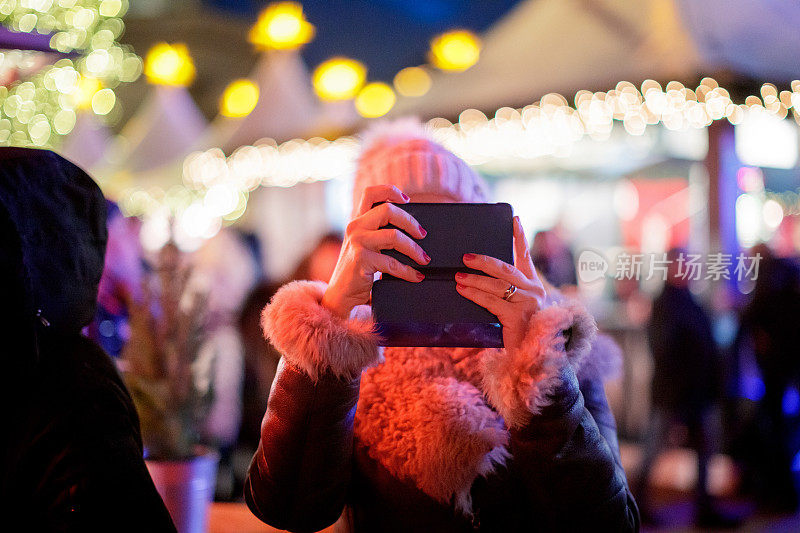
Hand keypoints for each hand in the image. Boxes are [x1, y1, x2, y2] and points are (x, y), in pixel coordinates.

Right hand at [322, 185, 429, 317]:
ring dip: (414, 249)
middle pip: (388, 210)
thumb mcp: (364, 244)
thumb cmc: (357, 269)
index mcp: (357, 220)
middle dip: (410, 222)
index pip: (371, 193)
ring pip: (394, 236)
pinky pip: (392, 263)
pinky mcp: (361, 260)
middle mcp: (355, 227)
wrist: (340, 294)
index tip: (407, 199)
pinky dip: (408, 271)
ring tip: (423, 258)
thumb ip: (378, 231)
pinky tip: (416, 276)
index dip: (390, 191)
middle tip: (422, 234)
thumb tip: (411, 228)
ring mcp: (357, 243)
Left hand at [455, 216, 546, 350]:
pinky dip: (474, 294)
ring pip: (497, 284)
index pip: (526, 257)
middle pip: (506, 269)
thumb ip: (503, 295)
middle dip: (484, 261)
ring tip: (458, 276)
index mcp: (534, 286)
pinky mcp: (518, 317)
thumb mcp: (513, 310)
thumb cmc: (520, 334)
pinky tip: (462, 290)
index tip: (514, 219)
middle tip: (465, 257)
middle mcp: (535, 291)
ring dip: (474, 279)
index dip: (519, 237)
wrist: (533, 360)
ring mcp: (528, 304)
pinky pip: (492, 301)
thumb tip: (474, 279)